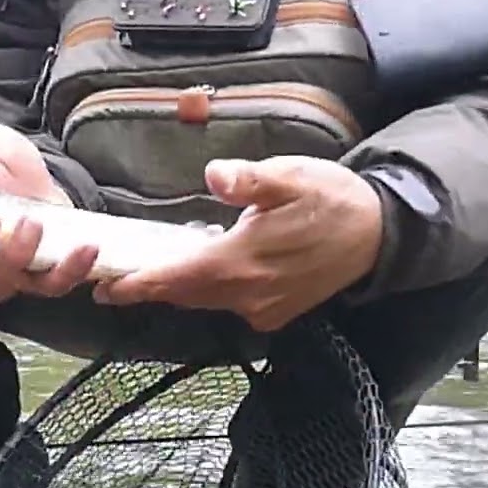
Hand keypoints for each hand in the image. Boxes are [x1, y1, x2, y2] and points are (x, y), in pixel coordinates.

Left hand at [92, 156, 383, 331]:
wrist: (380, 235)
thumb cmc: (332, 200)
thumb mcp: (292, 176)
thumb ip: (249, 180)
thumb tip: (214, 175)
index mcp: (242, 262)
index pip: (176, 279)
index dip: (139, 285)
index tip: (106, 289)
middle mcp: (248, 294)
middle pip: (185, 295)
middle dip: (150, 289)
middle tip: (113, 283)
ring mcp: (264, 309)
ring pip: (207, 301)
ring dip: (180, 289)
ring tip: (153, 273)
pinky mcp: (276, 313)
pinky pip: (231, 304)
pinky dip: (212, 290)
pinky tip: (207, 267)